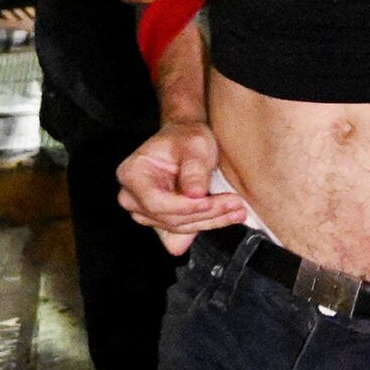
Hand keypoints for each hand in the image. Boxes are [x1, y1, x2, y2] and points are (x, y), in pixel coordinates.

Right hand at [119, 121, 247, 254]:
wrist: (185, 142)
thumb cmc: (185, 139)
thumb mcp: (194, 144)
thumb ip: (193, 168)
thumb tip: (195, 193)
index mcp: (132, 174)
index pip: (156, 202)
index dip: (185, 206)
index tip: (209, 202)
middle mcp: (132, 196)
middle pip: (169, 218)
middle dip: (205, 213)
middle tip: (235, 204)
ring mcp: (144, 211)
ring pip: (179, 227)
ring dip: (211, 220)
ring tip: (237, 210)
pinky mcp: (160, 220)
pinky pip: (183, 230)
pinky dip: (207, 223)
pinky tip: (226, 216)